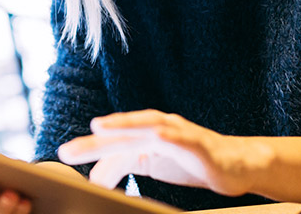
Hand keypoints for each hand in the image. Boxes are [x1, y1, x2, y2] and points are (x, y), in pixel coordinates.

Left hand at [57, 110, 270, 196]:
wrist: (234, 165)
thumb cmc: (190, 162)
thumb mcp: (151, 164)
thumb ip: (124, 164)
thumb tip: (95, 175)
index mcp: (144, 132)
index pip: (113, 140)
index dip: (90, 147)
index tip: (66, 155)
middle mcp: (157, 126)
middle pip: (122, 133)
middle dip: (94, 141)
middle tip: (67, 151)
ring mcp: (177, 131)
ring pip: (146, 127)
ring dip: (123, 126)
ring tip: (100, 127)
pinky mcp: (196, 142)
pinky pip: (179, 137)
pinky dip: (166, 134)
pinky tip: (154, 136)